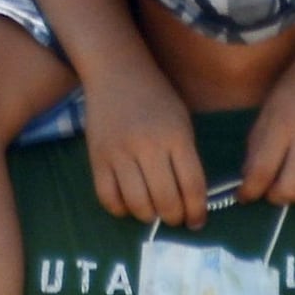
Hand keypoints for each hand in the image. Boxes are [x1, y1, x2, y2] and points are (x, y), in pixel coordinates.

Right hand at [79, 55, 210, 229]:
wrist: (116, 73)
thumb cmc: (156, 97)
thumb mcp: (182, 121)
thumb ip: (186, 157)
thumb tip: (190, 198)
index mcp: (176, 137)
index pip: (192, 185)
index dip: (197, 211)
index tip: (197, 221)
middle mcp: (148, 146)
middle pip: (165, 200)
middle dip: (174, 218)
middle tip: (176, 218)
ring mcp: (119, 154)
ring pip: (137, 203)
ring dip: (149, 217)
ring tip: (154, 212)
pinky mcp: (97, 158)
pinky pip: (108, 197)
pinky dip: (120, 209)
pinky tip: (129, 205)